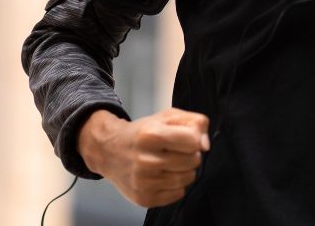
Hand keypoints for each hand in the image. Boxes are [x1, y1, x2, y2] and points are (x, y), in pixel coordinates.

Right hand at [77, 107, 209, 207]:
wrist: (109, 151)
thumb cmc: (143, 133)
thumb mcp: (168, 116)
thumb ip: (195, 122)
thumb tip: (205, 146)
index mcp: (151, 134)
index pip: (194, 141)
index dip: (194, 139)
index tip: (184, 138)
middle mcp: (145, 160)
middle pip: (193, 161)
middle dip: (190, 154)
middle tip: (175, 151)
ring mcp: (144, 181)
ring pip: (188, 178)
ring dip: (185, 170)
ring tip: (170, 162)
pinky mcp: (144, 198)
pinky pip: (178, 193)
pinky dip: (176, 185)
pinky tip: (163, 175)